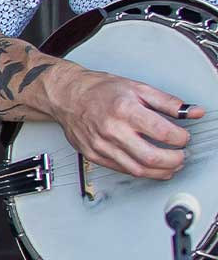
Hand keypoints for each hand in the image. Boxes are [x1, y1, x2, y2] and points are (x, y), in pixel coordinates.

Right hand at [50, 68, 202, 178]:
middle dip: (175, 160)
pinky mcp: (94, 155)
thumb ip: (168, 102)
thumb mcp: (138, 88)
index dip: (181, 138)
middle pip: (152, 157)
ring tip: (170, 165)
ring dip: (160, 171)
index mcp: (125, 110)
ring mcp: (101, 145)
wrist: (67, 96)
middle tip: (182, 156)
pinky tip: (149, 166)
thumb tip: (193, 112)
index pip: (163, 133)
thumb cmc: (99, 91)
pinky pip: (122, 170)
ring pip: (138, 170)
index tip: (184, 137)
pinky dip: (141, 171)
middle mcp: (112, 130)